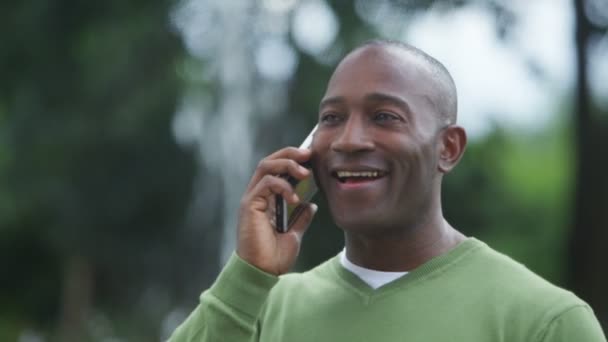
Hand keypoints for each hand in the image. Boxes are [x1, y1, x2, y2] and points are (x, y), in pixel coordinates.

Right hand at [237, 147, 317, 274]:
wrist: (263, 273)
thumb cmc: (274, 257)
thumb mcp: (294, 234)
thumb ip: (300, 218)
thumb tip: (311, 205)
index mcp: (266, 199)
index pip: (276, 169)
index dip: (292, 158)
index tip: (311, 156)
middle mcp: (256, 195)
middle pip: (269, 161)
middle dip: (290, 154)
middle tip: (308, 154)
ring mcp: (252, 199)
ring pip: (266, 166)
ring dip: (287, 164)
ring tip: (305, 173)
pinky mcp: (249, 205)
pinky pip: (265, 184)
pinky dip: (282, 186)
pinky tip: (295, 199)